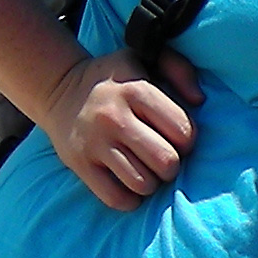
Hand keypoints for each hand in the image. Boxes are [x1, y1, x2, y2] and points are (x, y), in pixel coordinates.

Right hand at [40, 45, 203, 209]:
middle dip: (172, 164)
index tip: (176, 137)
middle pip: (166, 162)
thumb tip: (199, 100)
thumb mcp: (147, 58)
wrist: (59, 88)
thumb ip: (181, 70)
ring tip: (145, 168)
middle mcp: (114, 118)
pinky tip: (129, 182)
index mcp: (136, 91)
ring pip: (143, 183)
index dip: (188, 139)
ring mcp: (94, 143)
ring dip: (151, 181)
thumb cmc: (115, 78)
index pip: (182, 131)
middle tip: (161, 155)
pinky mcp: (79, 164)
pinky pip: (116, 198)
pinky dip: (130, 198)